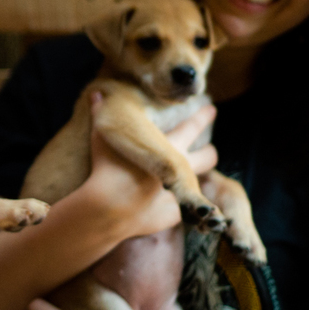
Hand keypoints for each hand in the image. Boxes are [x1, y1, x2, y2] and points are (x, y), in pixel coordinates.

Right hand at [74, 94, 218, 239]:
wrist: (111, 207)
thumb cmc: (108, 167)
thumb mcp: (102, 136)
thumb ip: (101, 112)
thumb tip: (96, 94)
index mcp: (168, 147)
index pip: (193, 126)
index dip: (204, 117)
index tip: (212, 110)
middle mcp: (180, 168)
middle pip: (208, 157)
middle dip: (209, 152)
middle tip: (208, 151)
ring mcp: (180, 193)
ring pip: (200, 184)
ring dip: (196, 182)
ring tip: (191, 184)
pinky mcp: (174, 215)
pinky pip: (178, 210)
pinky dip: (170, 208)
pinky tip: (157, 208)